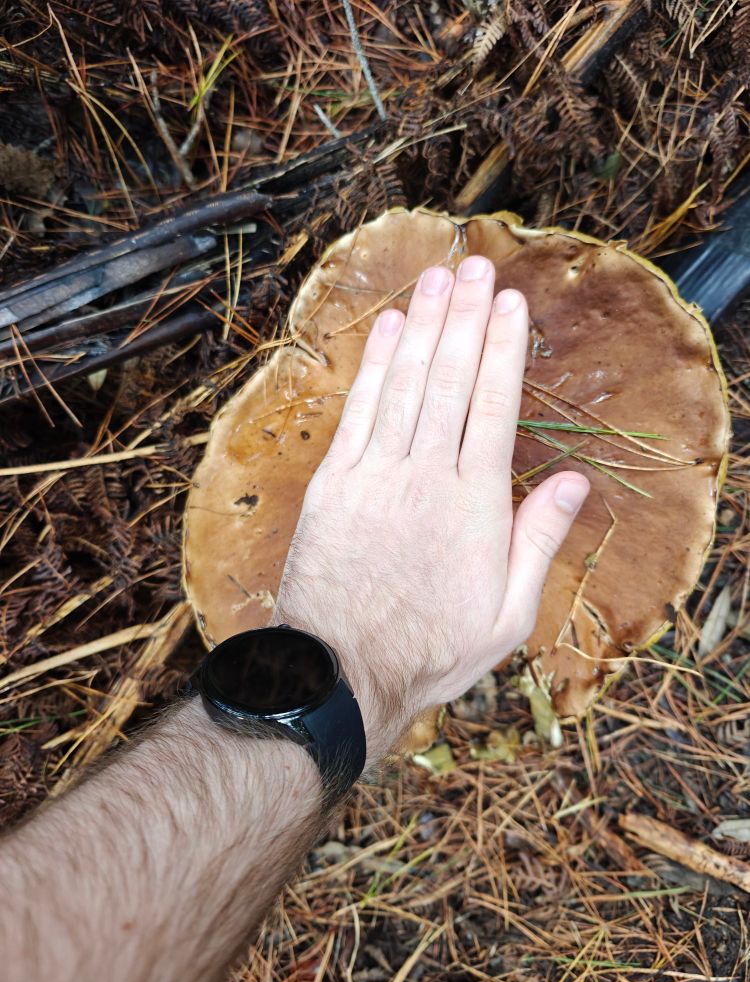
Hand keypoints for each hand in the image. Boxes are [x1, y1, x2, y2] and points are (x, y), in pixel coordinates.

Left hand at [272, 256, 588, 761]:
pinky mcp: (335, 484)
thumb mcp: (509, 615)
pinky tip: (389, 330)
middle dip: (465, 319)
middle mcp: (427, 476)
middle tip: (476, 265)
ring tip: (438, 278)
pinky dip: (374, 367)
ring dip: (424, 327)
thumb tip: (574, 482)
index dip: (502, 349)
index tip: (510, 303)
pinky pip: (358, 412)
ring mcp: (376, 475)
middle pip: (450, 382)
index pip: (494, 407)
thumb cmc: (433, 650)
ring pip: (406, 385)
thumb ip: (539, 541)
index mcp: (475, 504)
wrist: (344, 674)